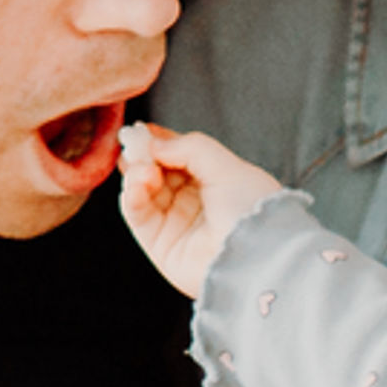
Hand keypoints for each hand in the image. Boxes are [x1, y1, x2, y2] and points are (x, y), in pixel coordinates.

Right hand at [115, 120, 283, 296]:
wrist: (255, 256)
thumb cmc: (250, 211)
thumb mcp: (226, 165)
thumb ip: (190, 146)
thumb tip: (154, 142)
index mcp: (215, 181)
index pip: (178, 156)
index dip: (159, 142)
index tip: (140, 130)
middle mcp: (195, 203)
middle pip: (156, 173)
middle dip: (143, 157)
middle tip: (133, 145)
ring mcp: (177, 225)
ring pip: (143, 193)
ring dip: (136, 176)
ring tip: (143, 171)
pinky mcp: (161, 247)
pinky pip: (138, 217)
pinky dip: (132, 198)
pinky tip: (137, 186)